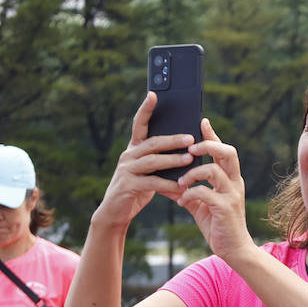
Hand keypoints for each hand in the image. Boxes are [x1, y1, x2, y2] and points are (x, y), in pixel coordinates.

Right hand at [95, 92, 196, 227]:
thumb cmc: (138, 188)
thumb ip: (162, 159)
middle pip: (152, 142)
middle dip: (172, 139)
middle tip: (191, 137)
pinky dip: (167, 184)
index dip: (146, 109)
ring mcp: (126, 170)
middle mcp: (128, 155)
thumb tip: (188, 148)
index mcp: (135, 148)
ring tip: (190, 159)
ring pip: (152, 161)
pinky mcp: (128, 186)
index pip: (140, 124)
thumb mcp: (150, 171)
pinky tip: (181, 186)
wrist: (116, 212)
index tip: (154, 94)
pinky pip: (151, 182)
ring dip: (172, 159)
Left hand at [171, 119, 256, 265]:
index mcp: (231, 179)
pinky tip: (182, 201)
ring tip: (179, 182)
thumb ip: (189, 188)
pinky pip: (204, 193)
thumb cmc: (217, 224)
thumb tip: (167, 178)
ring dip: (191, 173)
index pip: (224, 150)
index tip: (201, 121)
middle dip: (207, 145)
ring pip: (213, 170)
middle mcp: (235, 183)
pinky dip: (189, 194)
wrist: (233, 249)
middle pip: (227, 152)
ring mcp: (232, 194)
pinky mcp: (225, 208)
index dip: (212, 135)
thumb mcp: (201, 203)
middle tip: (190, 148)